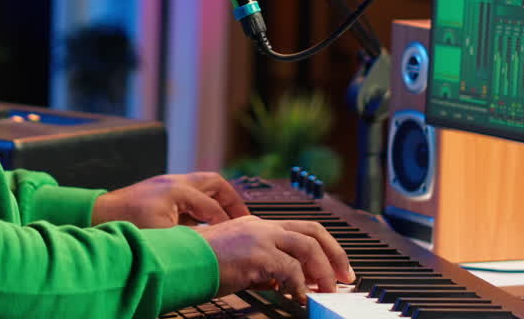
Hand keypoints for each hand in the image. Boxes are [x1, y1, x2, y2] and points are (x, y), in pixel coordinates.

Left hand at [90, 172, 248, 227]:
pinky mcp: (160, 191)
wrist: (96, 215)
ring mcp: (167, 184)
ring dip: (218, 200)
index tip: (236, 237)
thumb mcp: (161, 236)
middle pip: (215, 183)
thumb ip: (189, 238)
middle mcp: (174, 182)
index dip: (226, 224)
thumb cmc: (124, 224)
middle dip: (232, 200)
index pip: (213, 208)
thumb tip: (211, 243)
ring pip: (203, 184)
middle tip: (244, 218)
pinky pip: (190, 193)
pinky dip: (202, 204)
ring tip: (228, 219)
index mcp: (177, 191)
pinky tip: (203, 222)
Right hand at [197, 215, 354, 301]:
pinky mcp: (257, 253)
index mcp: (256, 225)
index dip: (322, 248)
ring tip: (327, 291)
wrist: (179, 262)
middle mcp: (261, 226)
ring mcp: (260, 236)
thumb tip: (282, 283)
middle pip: (313, 231)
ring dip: (323, 271)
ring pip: (308, 247)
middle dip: (334, 254)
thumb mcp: (237, 262)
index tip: (332, 268)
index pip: (300, 229)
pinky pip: (290, 269)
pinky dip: (299, 285)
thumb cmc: (199, 264)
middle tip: (345, 277)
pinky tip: (297, 297)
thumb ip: (261, 268)